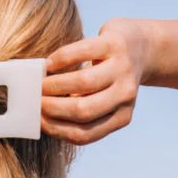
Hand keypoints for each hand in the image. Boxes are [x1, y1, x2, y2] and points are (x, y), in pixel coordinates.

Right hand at [41, 18, 152, 144]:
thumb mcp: (105, 102)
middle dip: (52, 108)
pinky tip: (49, 64)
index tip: (39, 122)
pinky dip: (61, 59)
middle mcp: (126, 94)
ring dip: (54, 85)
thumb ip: (82, 111)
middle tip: (36, 102)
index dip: (56, 129)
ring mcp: (123, 68)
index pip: (84, 133)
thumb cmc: (112, 79)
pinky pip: (82, 51)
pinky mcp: (114, 43)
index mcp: (122, 116)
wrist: (141, 47)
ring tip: (40, 85)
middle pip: (82, 110)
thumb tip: (43, 116)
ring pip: (82, 83)